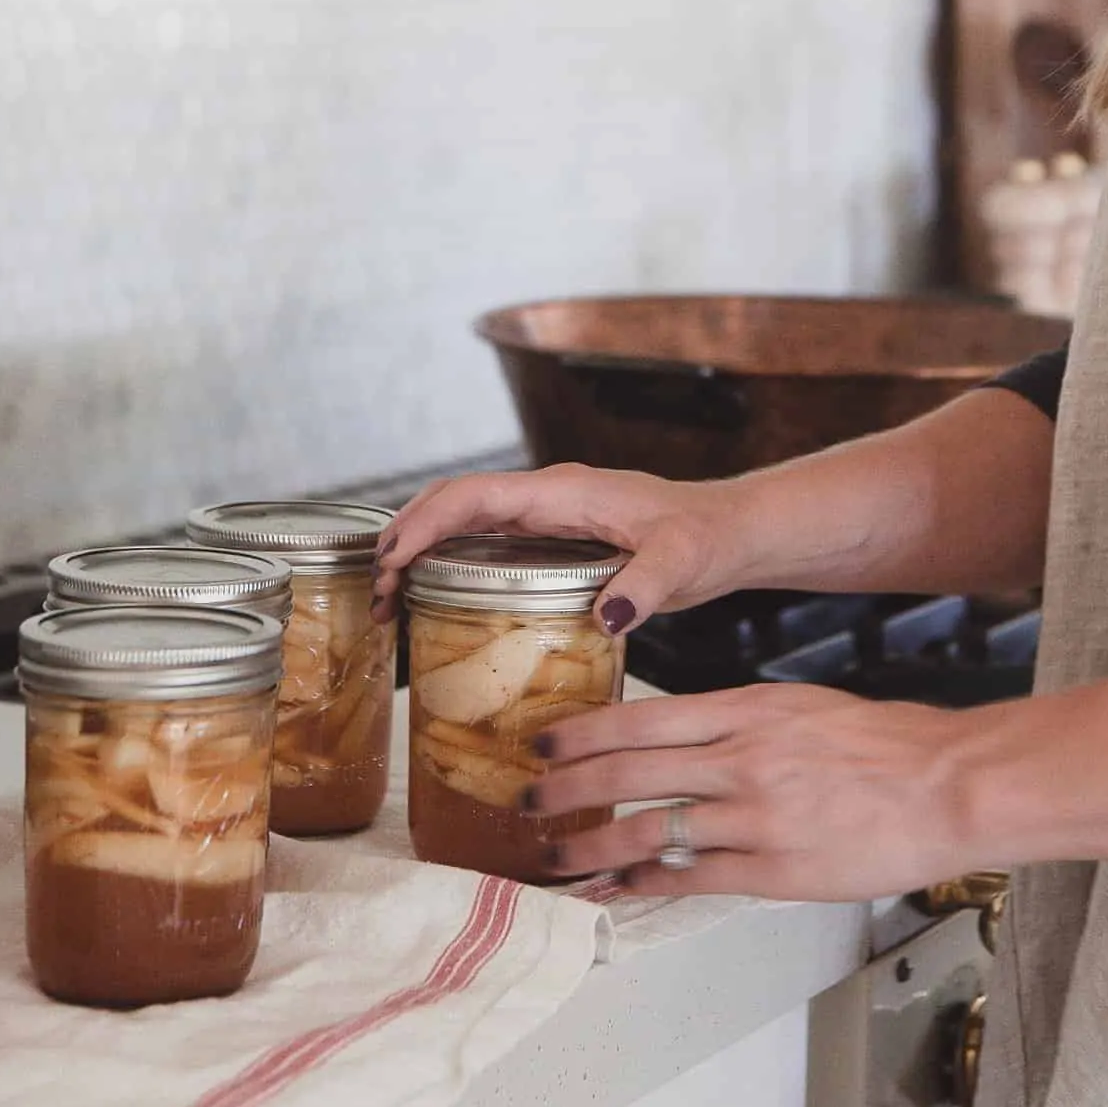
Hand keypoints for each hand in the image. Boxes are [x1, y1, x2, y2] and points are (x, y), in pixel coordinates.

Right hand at [372, 461, 747, 632]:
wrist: (731, 533)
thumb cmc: (708, 538)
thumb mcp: (684, 561)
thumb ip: (648, 585)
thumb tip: (609, 614)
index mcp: (564, 492)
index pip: (474, 495)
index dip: (424, 524)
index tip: (390, 562)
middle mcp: (547, 497)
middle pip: (454, 503)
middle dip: (405, 539)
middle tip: (376, 596)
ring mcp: (547, 516)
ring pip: (464, 521)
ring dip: (420, 551)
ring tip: (389, 602)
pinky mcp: (552, 538)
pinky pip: (486, 541)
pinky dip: (448, 561)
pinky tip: (434, 598)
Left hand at [520, 683, 986, 901]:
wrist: (944, 785)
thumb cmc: (885, 746)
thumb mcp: (801, 708)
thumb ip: (741, 722)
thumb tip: (684, 740)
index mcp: (747, 710)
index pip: (641, 718)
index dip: (582, 733)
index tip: (544, 742)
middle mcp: (741, 759)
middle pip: (627, 772)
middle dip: (565, 789)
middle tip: (526, 801)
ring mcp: (754, 817)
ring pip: (647, 830)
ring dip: (590, 847)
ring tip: (556, 859)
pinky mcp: (772, 870)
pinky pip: (691, 878)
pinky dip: (645, 883)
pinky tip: (618, 887)